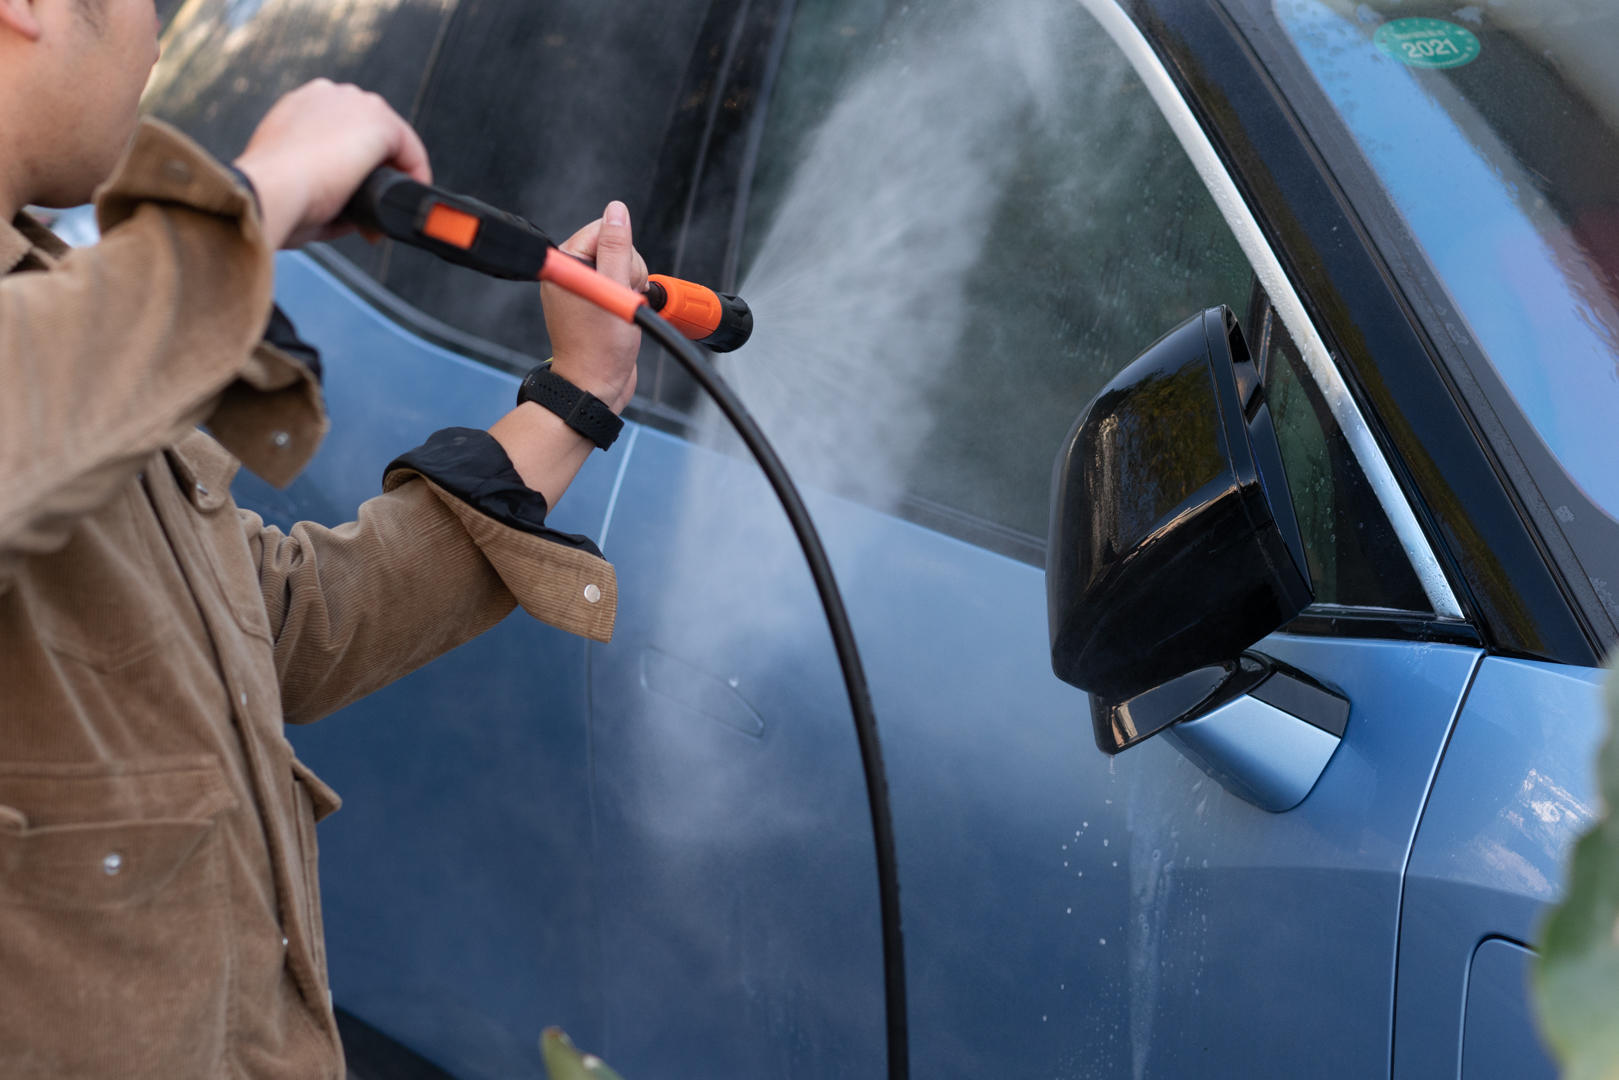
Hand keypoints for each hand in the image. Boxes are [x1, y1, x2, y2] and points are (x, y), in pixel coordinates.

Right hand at [233, 80, 430, 249]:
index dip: (354, 167)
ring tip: (392, 207)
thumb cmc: (272, 197)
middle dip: (376, 171)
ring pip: (390, 139)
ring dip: (395, 173)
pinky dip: (416, 174)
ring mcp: (353, 104)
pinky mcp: (379, 121)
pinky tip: (409, 198)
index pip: (341, 130)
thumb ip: (328, 191)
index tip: (355, 199)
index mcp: (299, 107)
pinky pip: (410, 148)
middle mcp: (326, 96)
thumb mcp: (295, 187)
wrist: (268, 191)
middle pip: (368, 133)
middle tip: (373, 210)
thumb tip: (359, 216)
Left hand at [543, 202, 646, 413]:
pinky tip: (624, 314)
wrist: (596, 386)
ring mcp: (584, 288)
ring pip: (622, 265)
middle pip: (614, 246)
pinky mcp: (595, 302)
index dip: (621, 251)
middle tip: (622, 299)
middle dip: (629, 270)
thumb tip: (617, 212)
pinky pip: (621, 283)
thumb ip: (616, 247)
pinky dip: (629, 296)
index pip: (601, 229)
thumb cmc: (600, 348)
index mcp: (566, 265)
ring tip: (623, 311)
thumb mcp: (615, 291)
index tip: (620, 278)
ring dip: (631, 285)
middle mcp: (572, 274)